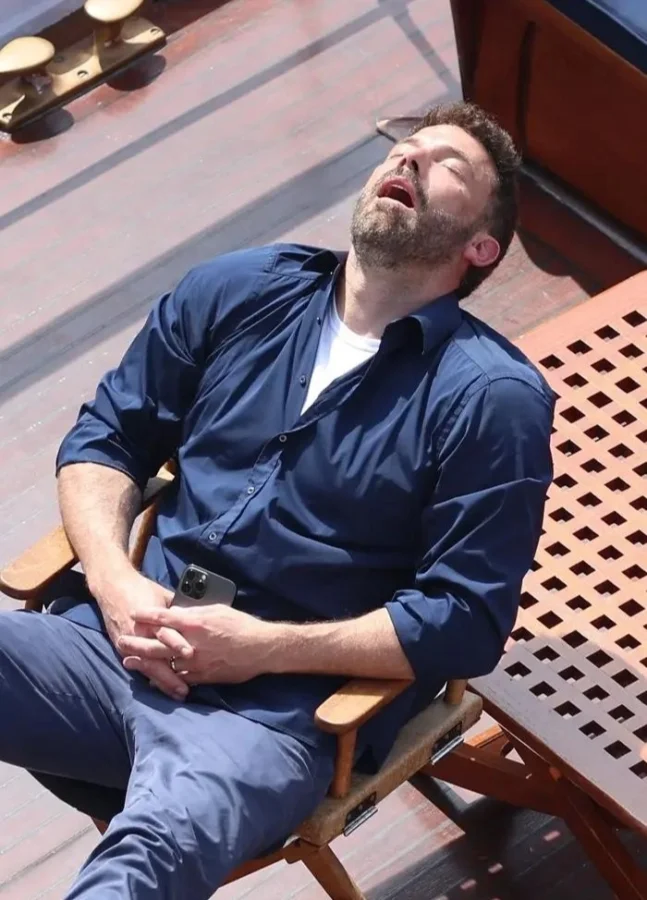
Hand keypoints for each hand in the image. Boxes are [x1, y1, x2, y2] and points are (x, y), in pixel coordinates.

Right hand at [97, 570, 193, 700]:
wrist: (113, 586)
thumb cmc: (142, 589)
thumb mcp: (163, 596)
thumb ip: (179, 610)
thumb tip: (199, 618)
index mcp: (150, 617)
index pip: (165, 632)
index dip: (177, 643)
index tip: (190, 654)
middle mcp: (139, 632)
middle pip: (156, 657)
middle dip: (170, 675)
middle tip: (185, 689)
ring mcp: (130, 642)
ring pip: (148, 666)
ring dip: (163, 682)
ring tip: (178, 694)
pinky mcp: (122, 648)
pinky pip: (139, 666)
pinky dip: (151, 677)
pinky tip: (161, 688)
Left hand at [117, 604, 277, 684]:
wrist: (260, 648)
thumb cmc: (241, 626)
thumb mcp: (217, 611)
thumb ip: (195, 613)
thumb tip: (178, 613)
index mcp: (195, 623)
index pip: (164, 617)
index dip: (147, 615)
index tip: (134, 613)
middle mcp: (191, 643)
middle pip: (156, 643)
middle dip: (136, 642)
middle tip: (121, 641)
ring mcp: (195, 662)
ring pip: (164, 663)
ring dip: (144, 663)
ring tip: (129, 662)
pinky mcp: (202, 677)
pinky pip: (178, 679)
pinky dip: (164, 678)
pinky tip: (153, 679)